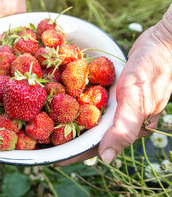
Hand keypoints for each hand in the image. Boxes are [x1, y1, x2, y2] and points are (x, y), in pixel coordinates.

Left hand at [57, 4, 171, 165]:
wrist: (163, 42)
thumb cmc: (152, 68)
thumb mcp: (137, 99)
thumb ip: (123, 129)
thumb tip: (105, 159)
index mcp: (128, 128)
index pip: (95, 147)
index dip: (73, 153)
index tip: (51, 156)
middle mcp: (121, 120)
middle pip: (89, 135)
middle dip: (66, 138)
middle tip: (42, 137)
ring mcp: (117, 106)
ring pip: (89, 119)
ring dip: (69, 120)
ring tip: (45, 120)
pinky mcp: (113, 93)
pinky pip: (91, 102)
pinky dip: (77, 102)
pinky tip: (61, 99)